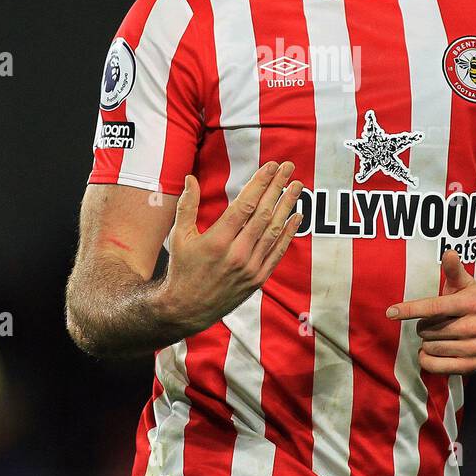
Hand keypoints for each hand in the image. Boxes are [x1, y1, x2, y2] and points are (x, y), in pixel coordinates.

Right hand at [160, 161, 302, 333]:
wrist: (187, 309)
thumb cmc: (182, 270)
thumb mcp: (179, 236)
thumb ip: (187, 205)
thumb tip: (191, 178)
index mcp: (217, 240)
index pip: (245, 205)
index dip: (260, 183)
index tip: (272, 166)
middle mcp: (237, 254)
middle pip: (263, 214)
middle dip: (278, 187)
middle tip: (289, 168)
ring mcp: (250, 268)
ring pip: (274, 231)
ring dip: (287, 206)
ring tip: (297, 186)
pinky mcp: (258, 279)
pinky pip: (278, 252)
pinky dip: (288, 233)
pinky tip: (297, 216)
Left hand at [386, 249, 475, 374]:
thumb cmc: (473, 303)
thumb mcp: (465, 284)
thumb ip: (454, 270)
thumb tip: (449, 252)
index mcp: (471, 304)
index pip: (433, 307)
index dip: (410, 309)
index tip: (390, 312)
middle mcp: (475, 326)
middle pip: (427, 330)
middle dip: (424, 326)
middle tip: (435, 322)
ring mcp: (475, 348)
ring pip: (430, 347)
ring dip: (426, 342)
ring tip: (438, 336)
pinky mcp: (472, 366)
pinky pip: (435, 366)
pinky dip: (427, 359)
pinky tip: (433, 351)